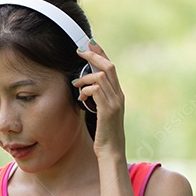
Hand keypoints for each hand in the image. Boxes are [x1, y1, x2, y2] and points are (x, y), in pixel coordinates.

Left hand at [74, 40, 125, 160]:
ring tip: (76, 84)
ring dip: (85, 77)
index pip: (111, 67)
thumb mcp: (102, 113)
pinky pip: (96, 90)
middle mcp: (119, 96)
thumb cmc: (104, 134)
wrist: (111, 152)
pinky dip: (86, 90)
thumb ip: (97, 99)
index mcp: (118, 95)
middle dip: (93, 55)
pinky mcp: (108, 110)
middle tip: (79, 50)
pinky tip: (80, 97)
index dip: (100, 53)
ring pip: (101, 76)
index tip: (89, 44)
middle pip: (108, 66)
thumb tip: (85, 89)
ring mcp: (115, 103)